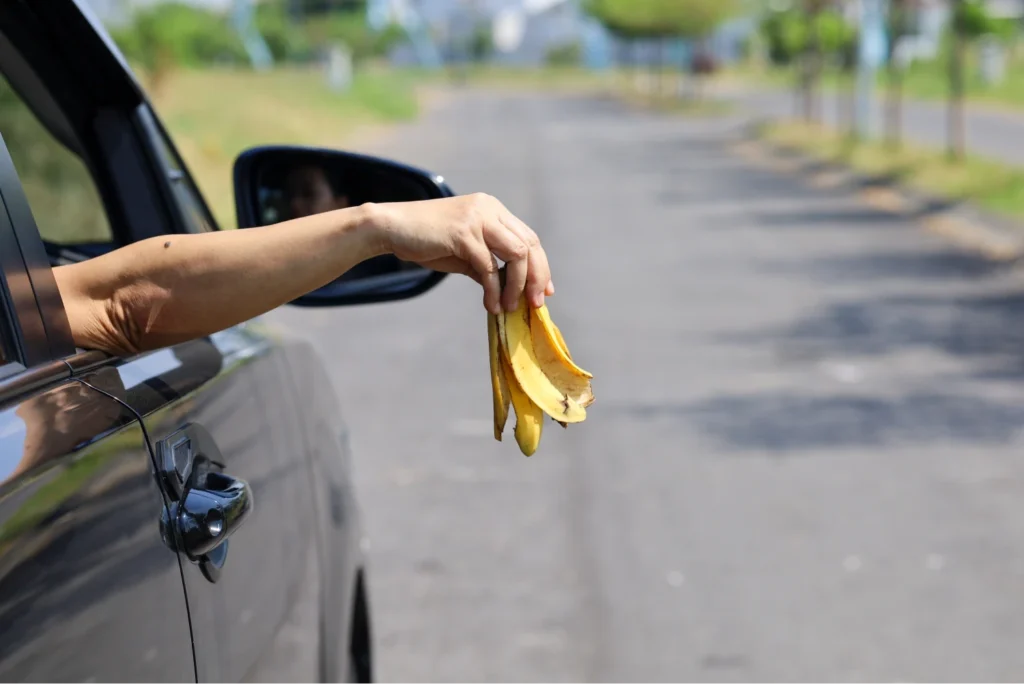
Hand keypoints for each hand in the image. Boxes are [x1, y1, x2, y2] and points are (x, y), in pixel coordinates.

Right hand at [372, 193, 553, 313]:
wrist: (391, 228)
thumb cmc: (425, 240)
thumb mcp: (463, 252)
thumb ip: (486, 264)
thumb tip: (507, 288)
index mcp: (492, 209)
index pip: (528, 237)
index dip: (540, 265)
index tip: (544, 291)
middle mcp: (489, 209)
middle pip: (529, 244)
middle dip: (537, 277)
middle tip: (535, 304)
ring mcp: (477, 218)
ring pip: (516, 254)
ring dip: (517, 285)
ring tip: (511, 307)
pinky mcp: (463, 233)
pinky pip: (489, 267)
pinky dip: (493, 290)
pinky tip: (491, 306)